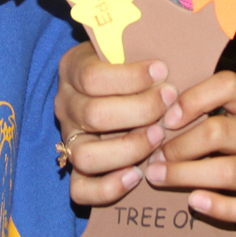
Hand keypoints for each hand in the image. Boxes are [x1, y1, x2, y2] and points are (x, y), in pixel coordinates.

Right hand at [56, 41, 174, 202]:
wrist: (115, 88)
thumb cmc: (128, 63)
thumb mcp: (127, 46)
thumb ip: (140, 49)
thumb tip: (167, 61)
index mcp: (72, 69)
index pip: (93, 77)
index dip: (131, 77)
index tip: (163, 71)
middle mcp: (65, 105)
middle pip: (93, 114)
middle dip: (139, 110)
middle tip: (170, 102)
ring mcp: (68, 140)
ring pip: (86, 155)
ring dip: (129, 148)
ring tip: (159, 136)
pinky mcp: (75, 169)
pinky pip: (81, 190)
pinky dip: (108, 188)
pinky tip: (137, 175)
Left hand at [146, 70, 235, 236]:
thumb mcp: (227, 127)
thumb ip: (201, 117)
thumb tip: (152, 118)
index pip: (229, 85)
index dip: (194, 99)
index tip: (167, 120)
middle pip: (222, 131)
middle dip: (180, 145)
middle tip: (154, 158)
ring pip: (230, 171)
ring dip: (186, 174)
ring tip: (158, 177)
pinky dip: (217, 206)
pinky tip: (194, 201)